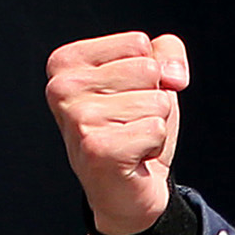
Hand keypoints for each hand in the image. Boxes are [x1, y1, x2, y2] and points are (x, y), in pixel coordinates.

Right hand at [46, 31, 189, 234]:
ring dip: (154, 123)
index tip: (126, 98)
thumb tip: (174, 76)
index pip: (137, 43)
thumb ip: (168, 52)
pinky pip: (156, 128)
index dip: (148, 72)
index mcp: (65, 63)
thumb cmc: (135, 126)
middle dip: (152, 98)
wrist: (129, 190)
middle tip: (129, 124)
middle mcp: (61, 88)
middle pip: (148, 70)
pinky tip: (133, 158)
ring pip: (156, 100)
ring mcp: (77, 119)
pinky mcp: (97, 149)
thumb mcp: (153, 77)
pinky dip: (155, 145)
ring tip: (130, 140)